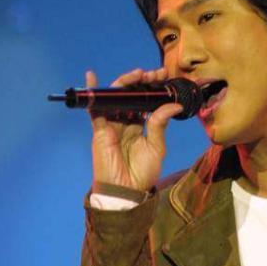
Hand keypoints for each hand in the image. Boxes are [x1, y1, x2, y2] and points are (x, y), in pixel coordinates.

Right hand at [86, 67, 182, 190]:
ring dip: (126, 83)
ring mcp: (112, 124)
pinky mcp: (100, 130)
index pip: (145, 101)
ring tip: (139, 74)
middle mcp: (125, 122)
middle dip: (142, 81)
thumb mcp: (157, 148)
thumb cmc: (142, 174)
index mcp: (140, 126)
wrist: (126, 191)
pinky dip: (93, 93)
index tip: (164, 77)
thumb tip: (174, 104)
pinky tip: (92, 77)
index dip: (153, 88)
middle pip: (131, 95)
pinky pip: (94, 108)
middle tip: (155, 74)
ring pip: (116, 97)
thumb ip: (161, 125)